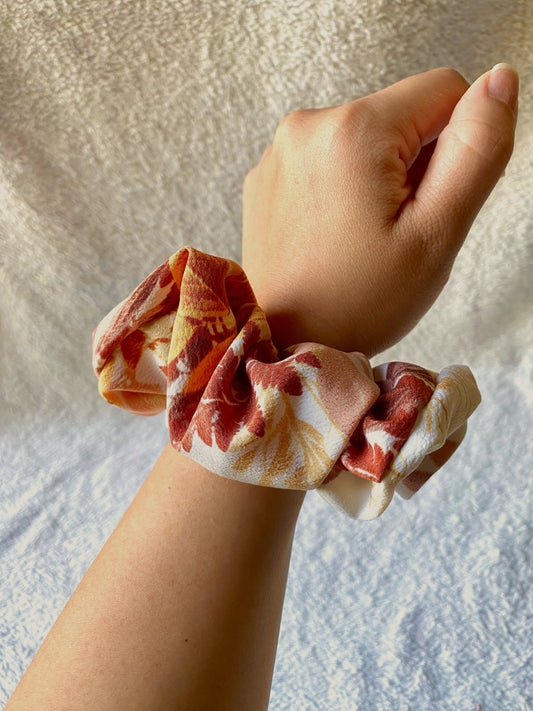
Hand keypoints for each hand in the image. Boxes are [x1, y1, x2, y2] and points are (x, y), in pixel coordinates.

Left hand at [241, 65, 517, 356]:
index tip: (424, 203)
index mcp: (354, 130)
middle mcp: (306, 125)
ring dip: (375, 180)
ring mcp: (279, 152)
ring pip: (363, 141)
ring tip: (359, 239)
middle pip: (399, 117)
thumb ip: (476, 149)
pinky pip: (326, 162)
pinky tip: (332, 237)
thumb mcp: (436, 233)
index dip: (454, 146)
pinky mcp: (266, 177)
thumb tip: (499, 80)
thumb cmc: (360, 302)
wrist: (287, 343)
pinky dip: (340, 190)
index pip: (443, 90)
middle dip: (411, 167)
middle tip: (392, 232)